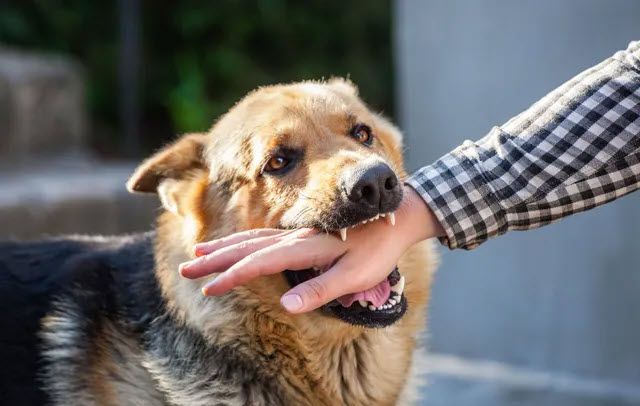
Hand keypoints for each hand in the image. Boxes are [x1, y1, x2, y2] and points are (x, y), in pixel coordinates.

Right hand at [179, 186, 443, 312]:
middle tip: (187, 267)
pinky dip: (243, 241)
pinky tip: (237, 245)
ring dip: (224, 246)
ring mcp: (297, 233)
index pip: (260, 263)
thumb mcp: (355, 275)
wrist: (398, 216)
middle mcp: (296, 237)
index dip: (233, 276)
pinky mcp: (302, 234)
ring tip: (199, 252)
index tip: (209, 288)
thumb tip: (286, 305)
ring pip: (252, 238)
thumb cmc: (378, 249)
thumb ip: (321, 289)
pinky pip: (265, 236)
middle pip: (247, 247)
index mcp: (306, 248)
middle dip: (215, 258)